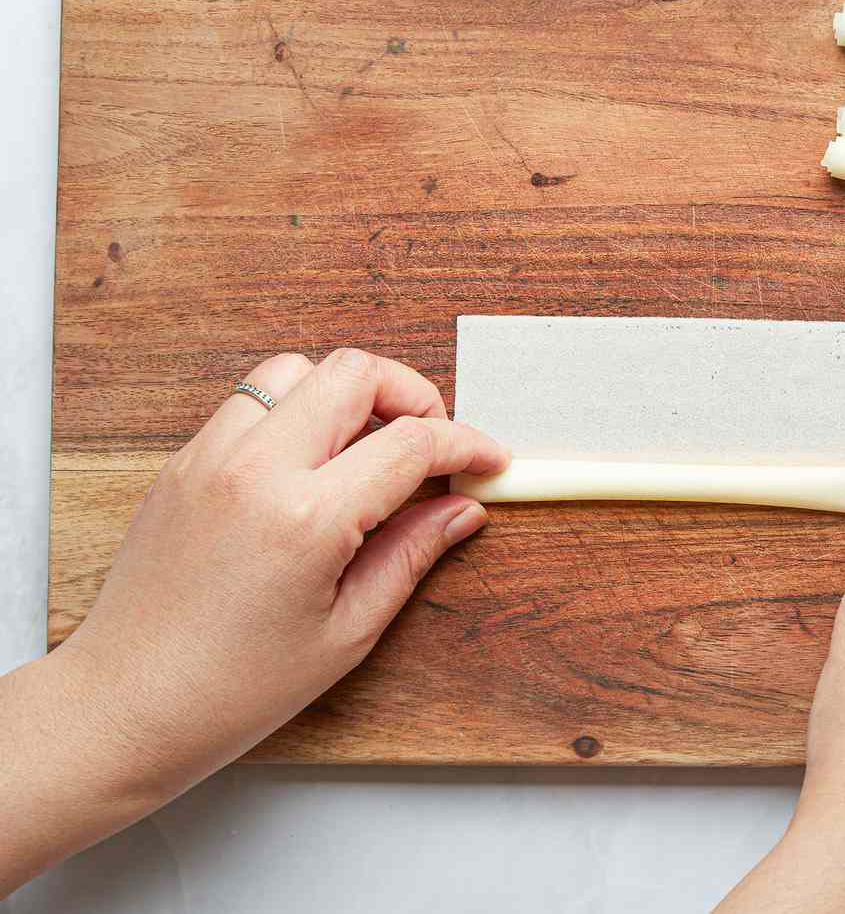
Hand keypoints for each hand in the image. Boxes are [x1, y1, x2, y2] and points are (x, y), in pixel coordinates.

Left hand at [0, 349, 506, 893]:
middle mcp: (255, 469)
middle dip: (412, 396)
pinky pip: (252, 402)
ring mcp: (211, 456)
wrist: (123, 707)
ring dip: (348, 395)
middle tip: (433, 445)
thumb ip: (412, 554)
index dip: (466, 445)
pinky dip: (297, 412)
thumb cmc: (232, 689)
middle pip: (355, 372)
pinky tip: (313, 467)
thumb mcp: (348, 631)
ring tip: (369, 450)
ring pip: (299, 369)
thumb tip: (461, 509)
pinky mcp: (184, 462)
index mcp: (306, 518)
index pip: (411, 442)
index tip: (489, 460)